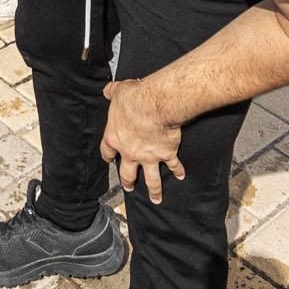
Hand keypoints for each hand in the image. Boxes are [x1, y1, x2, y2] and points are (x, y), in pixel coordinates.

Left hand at [101, 79, 184, 205]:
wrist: (155, 105)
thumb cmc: (135, 99)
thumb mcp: (118, 92)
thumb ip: (112, 93)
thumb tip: (107, 90)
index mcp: (115, 138)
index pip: (107, 151)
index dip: (108, 156)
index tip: (110, 160)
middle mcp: (130, 152)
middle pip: (127, 172)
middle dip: (128, 181)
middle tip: (129, 187)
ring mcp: (148, 156)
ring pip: (151, 179)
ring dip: (154, 190)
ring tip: (156, 198)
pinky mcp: (166, 154)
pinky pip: (173, 166)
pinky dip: (178, 171)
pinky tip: (181, 176)